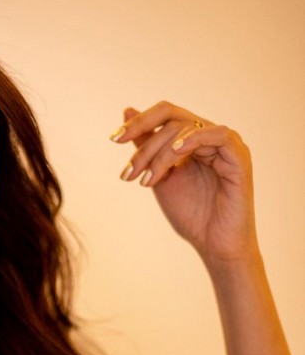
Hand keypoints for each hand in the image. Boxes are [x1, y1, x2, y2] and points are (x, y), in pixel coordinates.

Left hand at [110, 101, 258, 268]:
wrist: (213, 244)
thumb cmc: (191, 214)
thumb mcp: (159, 175)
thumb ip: (146, 145)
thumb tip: (127, 109)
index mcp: (192, 139)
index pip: (164, 116)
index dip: (138, 123)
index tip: (113, 139)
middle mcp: (209, 137)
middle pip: (172, 119)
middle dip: (145, 143)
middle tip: (128, 172)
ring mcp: (226, 145)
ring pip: (187, 129)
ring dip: (160, 153)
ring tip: (147, 181)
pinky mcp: (240, 157)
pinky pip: (219, 136)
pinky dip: (195, 139)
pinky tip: (176, 151)